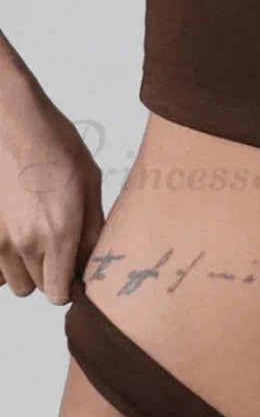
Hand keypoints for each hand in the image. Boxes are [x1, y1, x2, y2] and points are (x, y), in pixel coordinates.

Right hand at [0, 66, 103, 304]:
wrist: (13, 122)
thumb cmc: (56, 145)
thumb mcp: (90, 182)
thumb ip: (93, 228)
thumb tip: (94, 260)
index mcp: (60, 232)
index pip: (58, 293)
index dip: (69, 285)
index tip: (75, 270)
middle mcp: (26, 242)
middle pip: (37, 288)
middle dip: (51, 274)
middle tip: (60, 244)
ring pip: (13, 281)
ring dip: (27, 268)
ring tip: (38, 235)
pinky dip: (5, 260)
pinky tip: (17, 232)